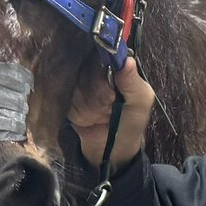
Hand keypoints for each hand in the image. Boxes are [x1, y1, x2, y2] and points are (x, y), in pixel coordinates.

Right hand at [69, 57, 155, 172]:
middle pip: (84, 68)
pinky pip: (65, 98)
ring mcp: (80, 84)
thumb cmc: (131, 123)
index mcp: (116, 67)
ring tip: (101, 115)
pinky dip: (78, 112)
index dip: (103, 70)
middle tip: (109, 105)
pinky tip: (88, 119)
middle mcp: (96, 71)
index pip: (101, 53)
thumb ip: (133, 82)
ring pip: (74, 84)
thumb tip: (127, 60)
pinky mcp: (67, 99)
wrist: (111, 152)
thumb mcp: (141, 102)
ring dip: (87, 104)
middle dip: (97, 91)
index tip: (109, 89)